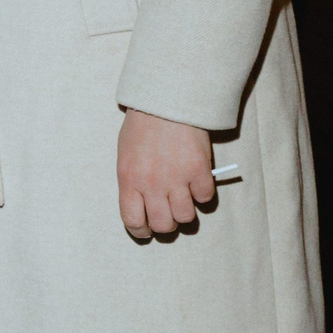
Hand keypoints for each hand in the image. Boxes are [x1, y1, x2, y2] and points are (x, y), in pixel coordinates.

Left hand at [116, 108, 215, 239]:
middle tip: (169, 212)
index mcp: (129, 179)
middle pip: (162, 225)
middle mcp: (152, 184)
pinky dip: (203, 193)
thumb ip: (133, 181)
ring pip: (186, 217)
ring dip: (186, 211)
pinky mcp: (199, 171)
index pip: (132, 221)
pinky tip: (197, 180)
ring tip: (184, 196)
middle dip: (166, 224)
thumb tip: (143, 204)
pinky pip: (205, 198)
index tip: (146, 229)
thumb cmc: (142, 126)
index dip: (141, 231)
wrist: (166, 101)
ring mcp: (177, 179)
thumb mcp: (126, 155)